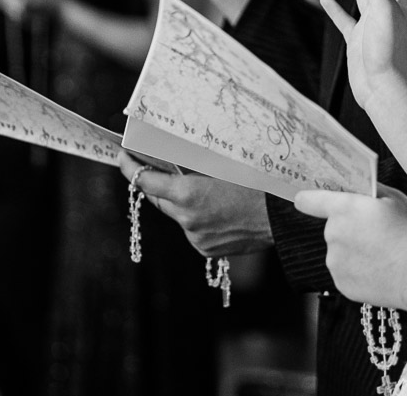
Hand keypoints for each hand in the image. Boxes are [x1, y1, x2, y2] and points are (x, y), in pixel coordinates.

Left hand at [118, 152, 273, 256]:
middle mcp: (187, 219)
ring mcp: (196, 237)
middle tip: (156, 167)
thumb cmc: (258, 183)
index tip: (123, 156)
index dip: (130, 167)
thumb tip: (172, 156)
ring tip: (206, 190)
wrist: (283, 217)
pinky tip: (218, 210)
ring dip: (182, 203)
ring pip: (178, 215)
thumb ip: (193, 164)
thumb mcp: (223, 165)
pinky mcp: (206, 250)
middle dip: (157, 184)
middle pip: (158, 199)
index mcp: (188, 194)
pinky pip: (193, 230)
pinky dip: (197, 219)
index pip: (145, 181)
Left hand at [294, 184, 406, 309]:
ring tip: (384, 255)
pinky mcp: (341, 285)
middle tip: (379, 234)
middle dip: (351, 228)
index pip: (312, 200)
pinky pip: (347, 273)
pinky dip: (359, 272)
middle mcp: (333, 234)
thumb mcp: (400, 201)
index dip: (308, 198)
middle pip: (335, 227)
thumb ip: (375, 191)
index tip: (301, 199)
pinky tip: (380, 271)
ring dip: (355, 251)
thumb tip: (364, 190)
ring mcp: (335, 261)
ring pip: (341, 251)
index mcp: (344, 208)